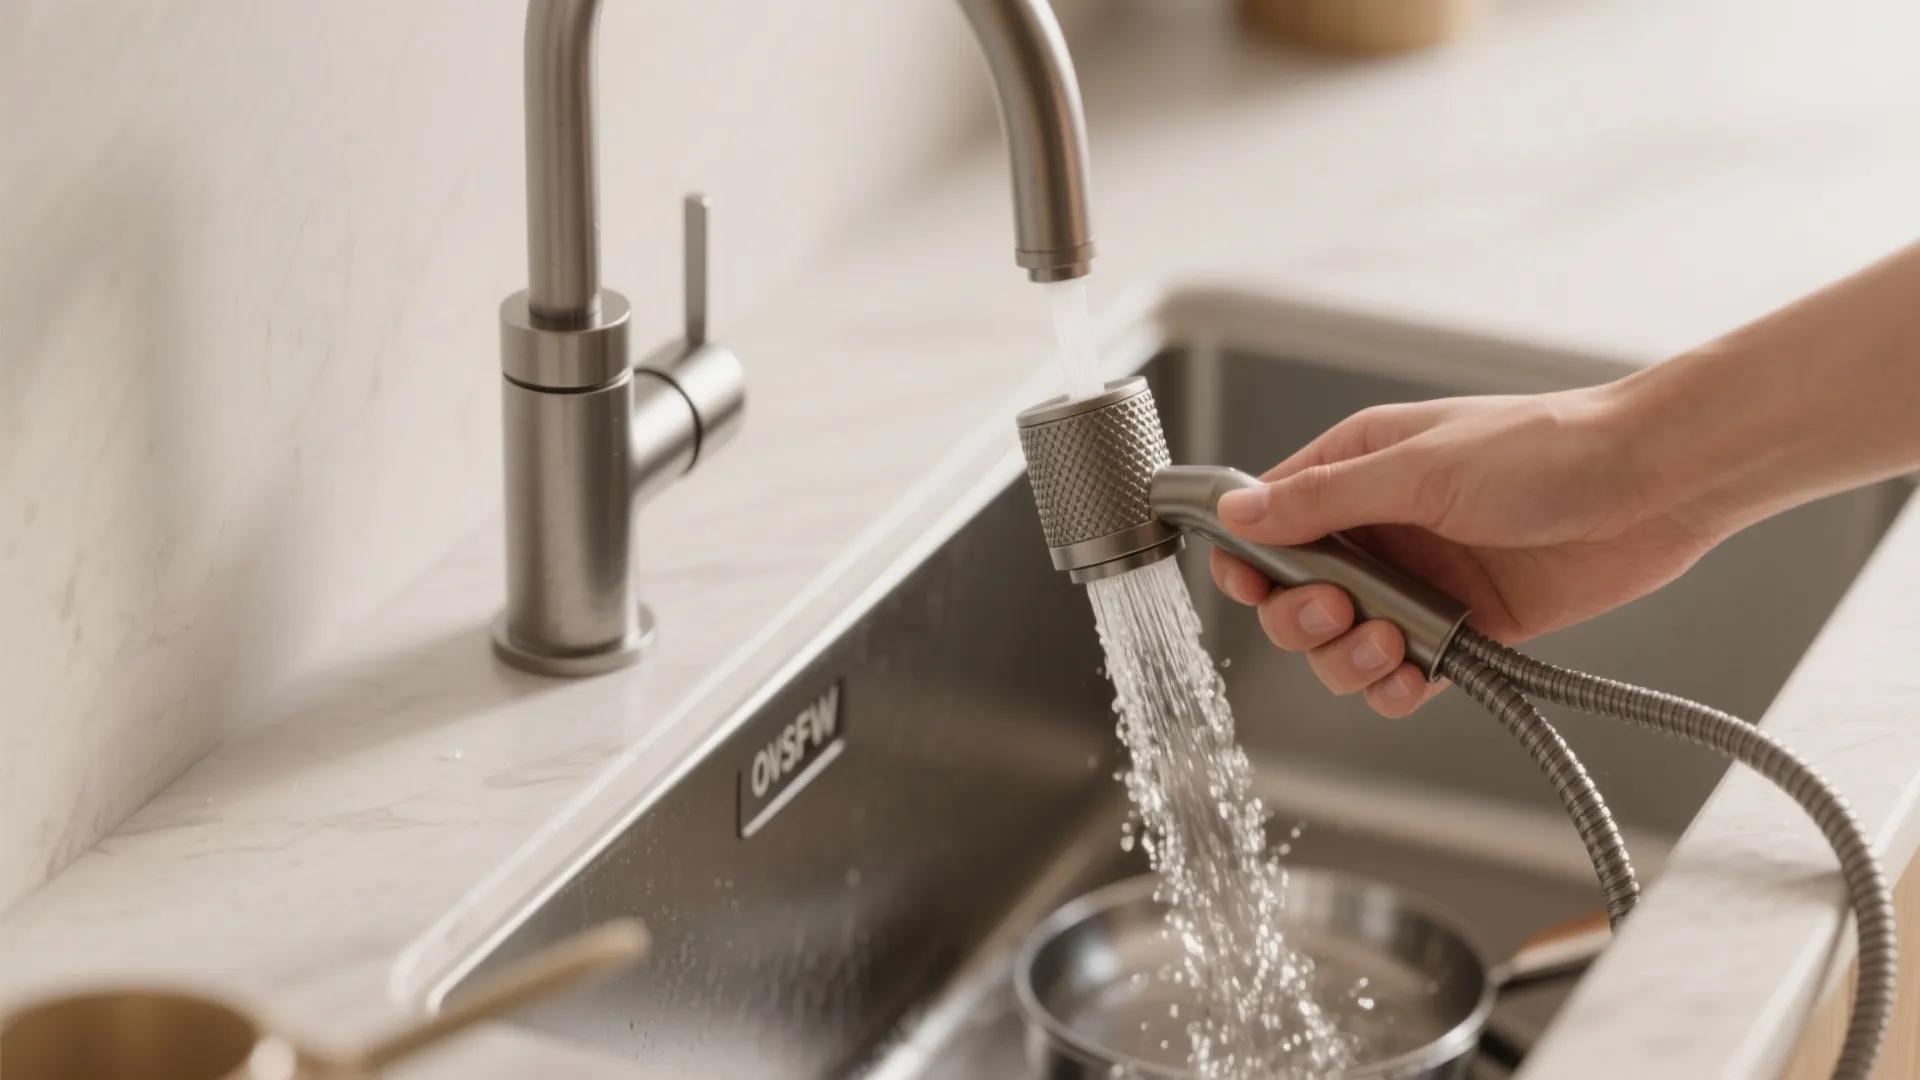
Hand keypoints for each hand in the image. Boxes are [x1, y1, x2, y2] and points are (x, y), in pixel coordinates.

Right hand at [1209, 385, 1724, 716]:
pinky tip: (1415, 674)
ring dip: (1350, 658)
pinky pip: (1401, 676)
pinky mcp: (1462, 628)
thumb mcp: (1420, 466)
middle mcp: (1381, 528)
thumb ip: (1324, 498)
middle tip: (1339, 611)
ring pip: (1342, 645)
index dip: (1248, 560)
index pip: (1269, 522)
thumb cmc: (1549, 449)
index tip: (1252, 584)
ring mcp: (1419, 582)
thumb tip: (1238, 515)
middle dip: (1302, 617)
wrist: (1652, 485)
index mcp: (1358, 469)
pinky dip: (1395, 687)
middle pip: (1293, 596)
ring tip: (1392, 643)